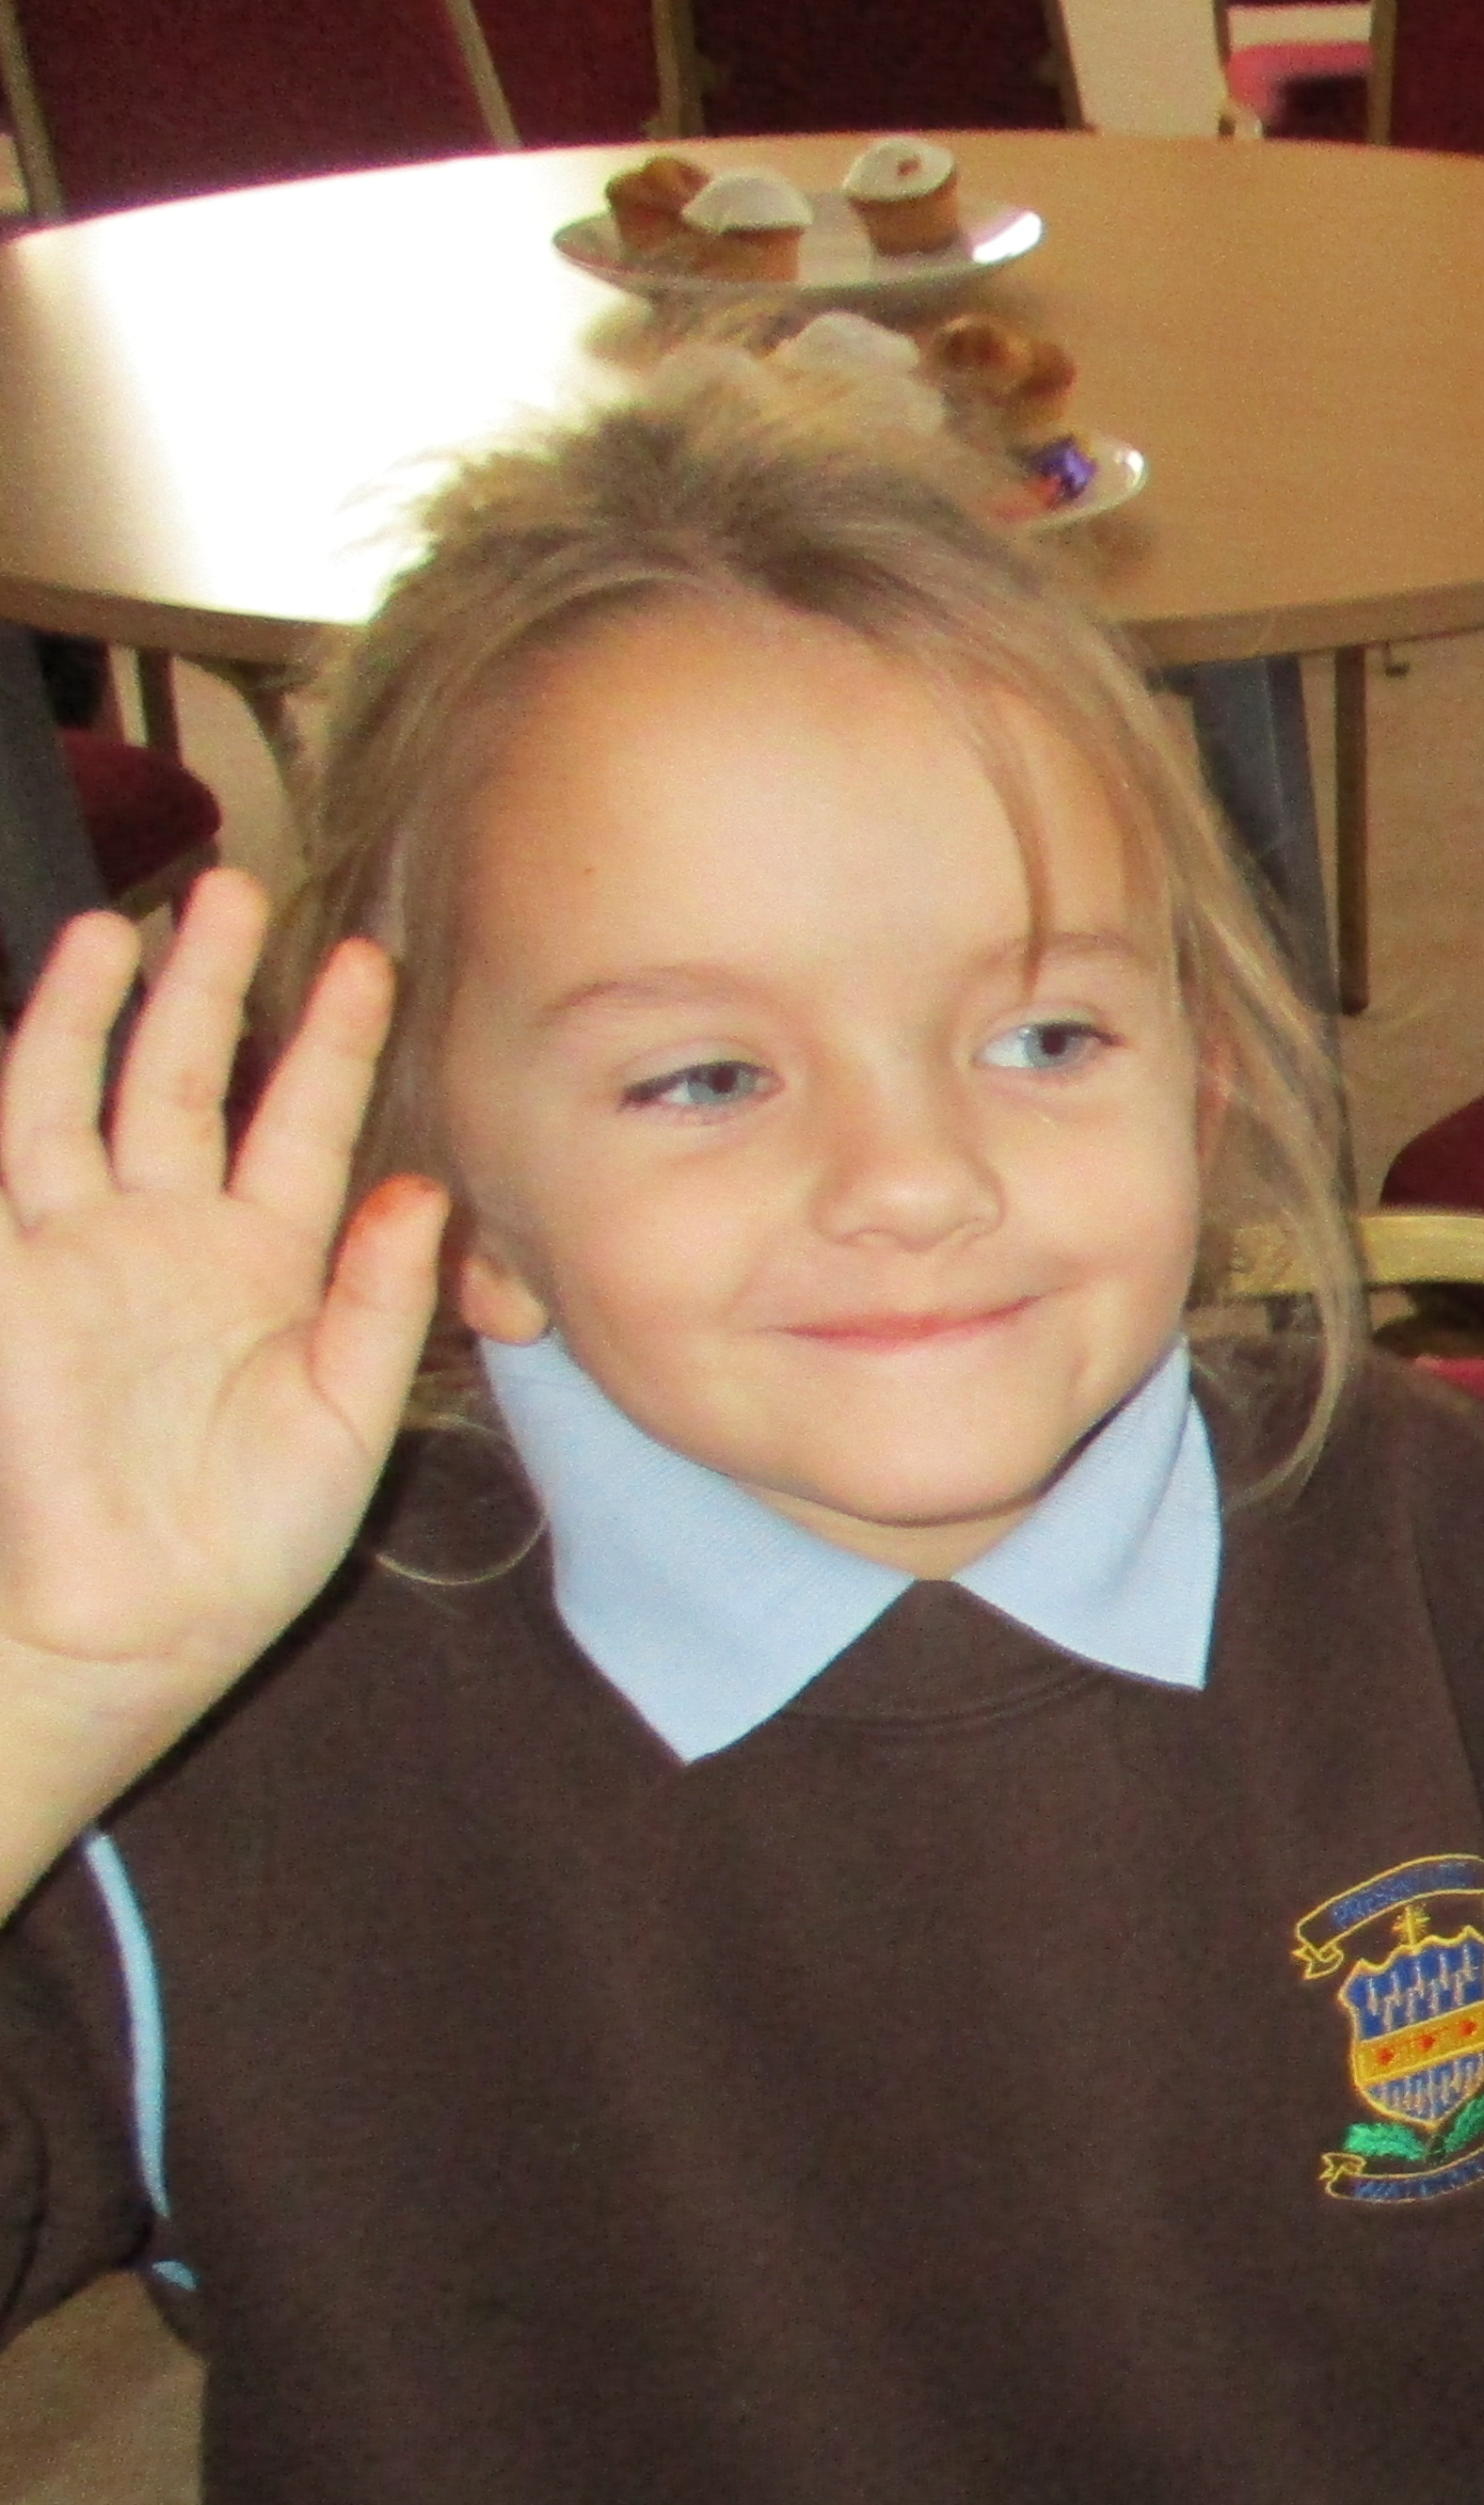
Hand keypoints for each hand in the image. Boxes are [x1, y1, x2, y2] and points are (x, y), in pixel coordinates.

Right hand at [0, 873, 447, 1760]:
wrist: (144, 1616)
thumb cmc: (255, 1535)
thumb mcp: (353, 1414)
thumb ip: (383, 1298)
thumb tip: (421, 1187)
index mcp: (276, 1267)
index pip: (309, 1126)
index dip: (334, 1045)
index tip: (370, 959)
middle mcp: (180, 1239)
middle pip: (196, 1082)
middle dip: (215, 987)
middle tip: (237, 886)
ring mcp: (91, 1250)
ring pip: (92, 1096)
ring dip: (109, 1011)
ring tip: (132, 922)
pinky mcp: (21, 1276)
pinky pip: (21, 1157)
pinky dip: (34, 1079)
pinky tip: (50, 1011)